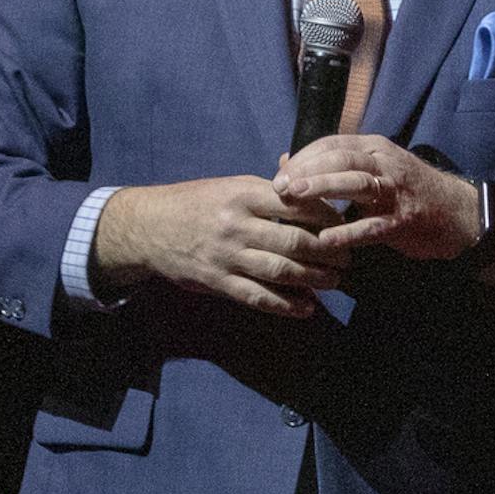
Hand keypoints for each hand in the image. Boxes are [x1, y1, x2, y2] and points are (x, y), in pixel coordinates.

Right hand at [89, 176, 348, 317]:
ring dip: (315, 279)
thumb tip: (310, 185)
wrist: (147, 226)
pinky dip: (286, 305)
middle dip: (329, 253)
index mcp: (244, 194)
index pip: (298, 205)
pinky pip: (258, 297)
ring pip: (281, 271)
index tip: (347, 225)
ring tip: (335, 281)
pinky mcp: (217, 281)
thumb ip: (269, 191)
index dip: (329, 218)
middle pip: (296, 241)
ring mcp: (226, 255)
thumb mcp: (230, 186)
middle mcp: (237, 224)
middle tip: (348, 258)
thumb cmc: (197, 203)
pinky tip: (307, 308)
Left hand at [273, 134, 487, 260]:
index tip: (280, 172)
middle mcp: (385, 164)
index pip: (332, 143)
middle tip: (280, 186)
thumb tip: (285, 160)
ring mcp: (396, 191)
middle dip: (307, 170)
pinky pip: (372, 225)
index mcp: (375, 148)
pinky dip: (348, 232)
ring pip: (356, 183)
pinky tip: (326, 240)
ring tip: (296, 198)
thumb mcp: (374, 168)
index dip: (304, 156)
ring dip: (323, 189)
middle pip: (341, 159)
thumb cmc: (409, 192)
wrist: (458, 213)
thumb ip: (333, 164)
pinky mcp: (404, 220)